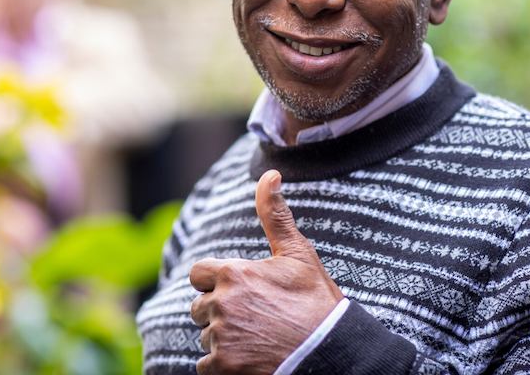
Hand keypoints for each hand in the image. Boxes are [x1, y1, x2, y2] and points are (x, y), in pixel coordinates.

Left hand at [189, 170, 343, 373]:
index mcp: (233, 273)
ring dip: (224, 339)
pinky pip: (206, 366)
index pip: (199, 274)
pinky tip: (250, 358)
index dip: (217, 281)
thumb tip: (269, 173)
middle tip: (254, 318)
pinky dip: (224, 366)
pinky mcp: (224, 367)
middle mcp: (221, 304)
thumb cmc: (316, 302)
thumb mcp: (297, 254)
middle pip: (200, 306)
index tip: (240, 290)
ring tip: (258, 338)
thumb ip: (274, 215)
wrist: (330, 352)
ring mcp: (221, 338)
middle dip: (219, 311)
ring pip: (206, 336)